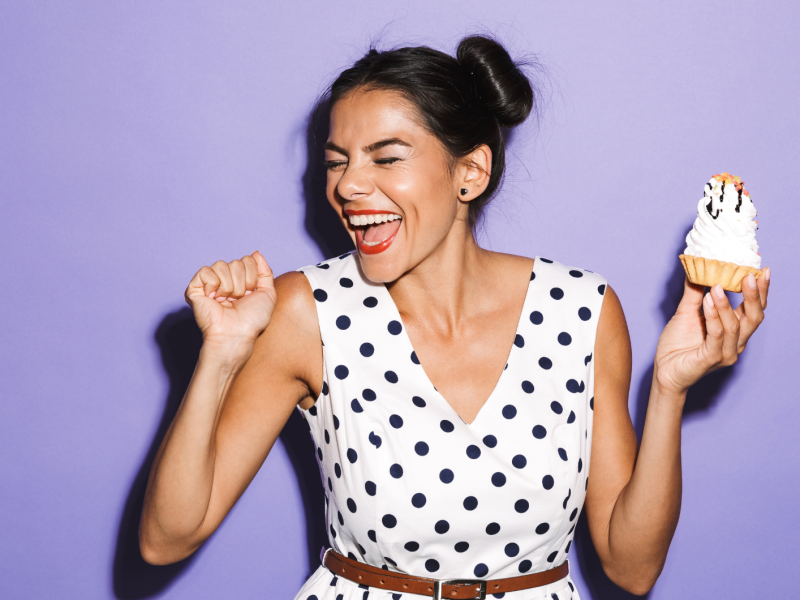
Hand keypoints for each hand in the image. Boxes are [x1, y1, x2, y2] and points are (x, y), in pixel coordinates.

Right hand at [184, 251, 277, 357]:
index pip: (247, 260)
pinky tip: (214, 298)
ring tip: (227, 301)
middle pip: (236, 262)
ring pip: (222, 265)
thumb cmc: (252, 320)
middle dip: (242, 283)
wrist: (238, 334)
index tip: (250, 295)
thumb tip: (255, 252)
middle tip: (237, 300)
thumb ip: (264, 271)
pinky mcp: (195, 288)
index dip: (252, 278)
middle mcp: (224, 280)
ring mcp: (209, 284)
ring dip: (229, 286)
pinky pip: (206, 272)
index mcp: (240, 280)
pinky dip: (213, 286)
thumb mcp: (268, 293)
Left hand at [653, 269, 770, 395]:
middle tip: (749, 275)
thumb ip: (694, 294)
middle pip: (754, 317)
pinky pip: (717, 334)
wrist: (664, 371)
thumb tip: (698, 270)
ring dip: (727, 304)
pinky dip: (713, 315)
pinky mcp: (711, 358)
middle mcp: (736, 343)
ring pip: (735, 325)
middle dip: (754, 295)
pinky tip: (708, 300)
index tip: (762, 270)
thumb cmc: (677, 346)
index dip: (761, 291)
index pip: (754, 310)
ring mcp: (725, 353)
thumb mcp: (686, 314)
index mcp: (735, 332)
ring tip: (718, 285)